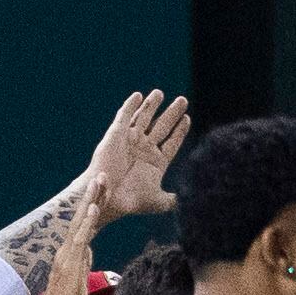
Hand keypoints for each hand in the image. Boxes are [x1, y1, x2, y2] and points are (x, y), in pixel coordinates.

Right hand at [86, 87, 188, 224]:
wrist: (108, 199)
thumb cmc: (130, 202)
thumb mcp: (157, 202)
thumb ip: (172, 200)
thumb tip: (188, 201)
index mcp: (156, 161)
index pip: (171, 141)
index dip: (179, 130)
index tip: (187, 118)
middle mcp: (144, 149)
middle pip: (162, 126)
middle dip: (172, 113)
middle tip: (183, 100)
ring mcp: (130, 141)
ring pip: (144, 119)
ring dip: (151, 105)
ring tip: (160, 92)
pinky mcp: (116, 136)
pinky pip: (124, 117)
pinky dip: (130, 106)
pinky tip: (137, 96)